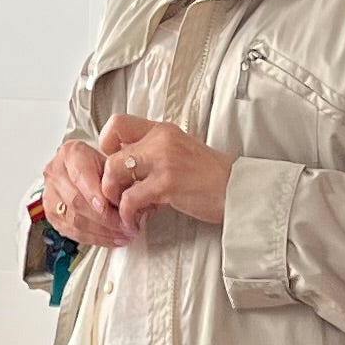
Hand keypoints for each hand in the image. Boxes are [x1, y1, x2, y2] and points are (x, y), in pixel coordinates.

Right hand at [40, 137, 124, 250]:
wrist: (86, 170)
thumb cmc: (102, 165)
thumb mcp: (113, 163)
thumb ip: (118, 180)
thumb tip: (131, 203)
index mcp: (70, 154)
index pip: (80, 176)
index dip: (94, 193)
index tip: (108, 207)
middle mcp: (55, 173)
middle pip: (77, 201)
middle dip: (104, 218)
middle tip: (125, 225)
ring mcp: (51, 196)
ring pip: (74, 219)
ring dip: (102, 231)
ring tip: (123, 234)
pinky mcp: (53, 216)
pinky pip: (72, 232)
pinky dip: (94, 238)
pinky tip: (111, 239)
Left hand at [96, 115, 230, 240]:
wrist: (238, 190)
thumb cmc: (211, 178)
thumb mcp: (179, 153)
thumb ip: (154, 154)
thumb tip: (125, 168)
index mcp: (162, 130)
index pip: (118, 122)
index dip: (106, 144)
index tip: (113, 163)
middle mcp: (161, 140)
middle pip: (111, 153)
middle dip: (106, 180)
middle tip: (115, 196)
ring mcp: (164, 161)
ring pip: (115, 174)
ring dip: (114, 198)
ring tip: (125, 212)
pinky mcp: (167, 184)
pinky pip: (130, 199)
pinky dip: (128, 215)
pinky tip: (135, 222)